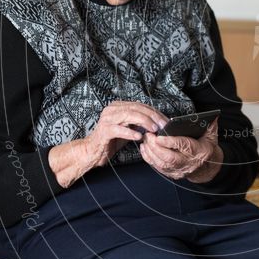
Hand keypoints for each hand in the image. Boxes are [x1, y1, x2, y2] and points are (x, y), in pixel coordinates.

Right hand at [49, 101, 167, 187]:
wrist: (93, 152)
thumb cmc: (111, 141)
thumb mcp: (129, 129)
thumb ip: (140, 124)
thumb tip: (158, 123)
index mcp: (118, 106)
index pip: (140, 105)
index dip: (154, 112)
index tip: (165, 120)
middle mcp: (112, 109)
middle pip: (136, 108)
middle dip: (152, 116)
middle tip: (163, 125)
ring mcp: (107, 119)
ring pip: (129, 115)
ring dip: (144, 122)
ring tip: (154, 129)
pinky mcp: (104, 131)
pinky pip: (119, 129)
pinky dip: (130, 133)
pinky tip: (139, 137)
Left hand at [139, 118, 222, 181]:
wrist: (206, 167)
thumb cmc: (206, 149)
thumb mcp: (211, 136)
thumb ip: (210, 126)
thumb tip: (213, 117)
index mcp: (198, 152)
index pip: (182, 147)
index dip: (169, 142)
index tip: (159, 136)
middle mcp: (187, 163)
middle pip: (169, 158)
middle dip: (156, 147)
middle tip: (149, 136)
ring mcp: (178, 170)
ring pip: (161, 163)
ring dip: (151, 152)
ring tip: (146, 140)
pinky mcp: (171, 173)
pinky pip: (157, 167)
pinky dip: (149, 158)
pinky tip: (145, 148)